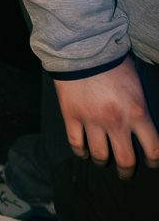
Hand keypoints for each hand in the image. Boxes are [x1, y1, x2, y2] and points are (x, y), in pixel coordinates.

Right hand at [55, 59, 158, 177]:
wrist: (82, 47)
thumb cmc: (113, 62)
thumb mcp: (136, 85)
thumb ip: (139, 107)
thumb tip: (143, 124)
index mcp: (137, 112)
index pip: (153, 149)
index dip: (154, 161)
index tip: (151, 163)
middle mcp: (116, 122)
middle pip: (125, 160)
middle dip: (127, 171)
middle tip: (126, 172)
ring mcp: (92, 121)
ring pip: (100, 155)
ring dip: (103, 161)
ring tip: (103, 161)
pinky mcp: (71, 116)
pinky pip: (76, 143)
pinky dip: (80, 152)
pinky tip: (83, 152)